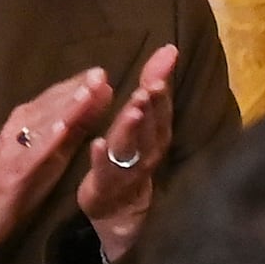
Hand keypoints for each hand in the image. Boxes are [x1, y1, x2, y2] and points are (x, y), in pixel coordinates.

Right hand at [0, 65, 117, 262]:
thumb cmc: (15, 189)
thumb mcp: (50, 158)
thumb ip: (71, 133)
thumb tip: (96, 104)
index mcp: (27, 125)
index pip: (55, 99)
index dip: (79, 85)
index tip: (103, 72)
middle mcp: (17, 131)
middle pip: (49, 105)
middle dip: (75, 89)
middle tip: (101, 73)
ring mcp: (12, 150)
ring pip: (40, 123)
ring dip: (65, 107)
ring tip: (87, 92)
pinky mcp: (10, 173)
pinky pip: (31, 153)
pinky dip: (47, 139)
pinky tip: (64, 128)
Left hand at [70, 44, 180, 263]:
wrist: (118, 212)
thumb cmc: (131, 160)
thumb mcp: (143, 123)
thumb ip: (152, 90)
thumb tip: (168, 51)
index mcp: (155, 135)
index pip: (162, 107)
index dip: (163, 85)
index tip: (166, 60)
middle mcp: (147, 153)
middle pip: (152, 127)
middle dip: (152, 105)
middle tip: (151, 85)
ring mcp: (127, 174)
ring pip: (131, 149)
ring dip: (133, 129)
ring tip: (134, 108)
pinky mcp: (104, 190)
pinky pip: (104, 174)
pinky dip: (101, 159)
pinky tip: (96, 144)